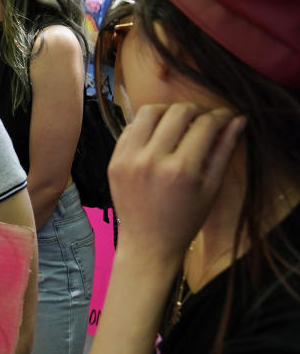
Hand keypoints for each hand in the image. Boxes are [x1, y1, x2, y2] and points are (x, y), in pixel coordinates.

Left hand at [108, 103, 245, 263]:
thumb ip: (223, 150)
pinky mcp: (114, 161)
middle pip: (177, 112)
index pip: (205, 125)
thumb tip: (238, 119)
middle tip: (205, 118)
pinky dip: (146, 125)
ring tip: (179, 122)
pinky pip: (130, 128)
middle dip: (196, 110)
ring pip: (149, 112)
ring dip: (168, 111)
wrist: (148, 243)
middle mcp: (151, 160)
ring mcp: (128, 160)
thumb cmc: (185, 219)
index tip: (227, 116)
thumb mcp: (211, 188)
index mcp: (181, 170)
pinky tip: (158, 135)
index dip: (221, 115)